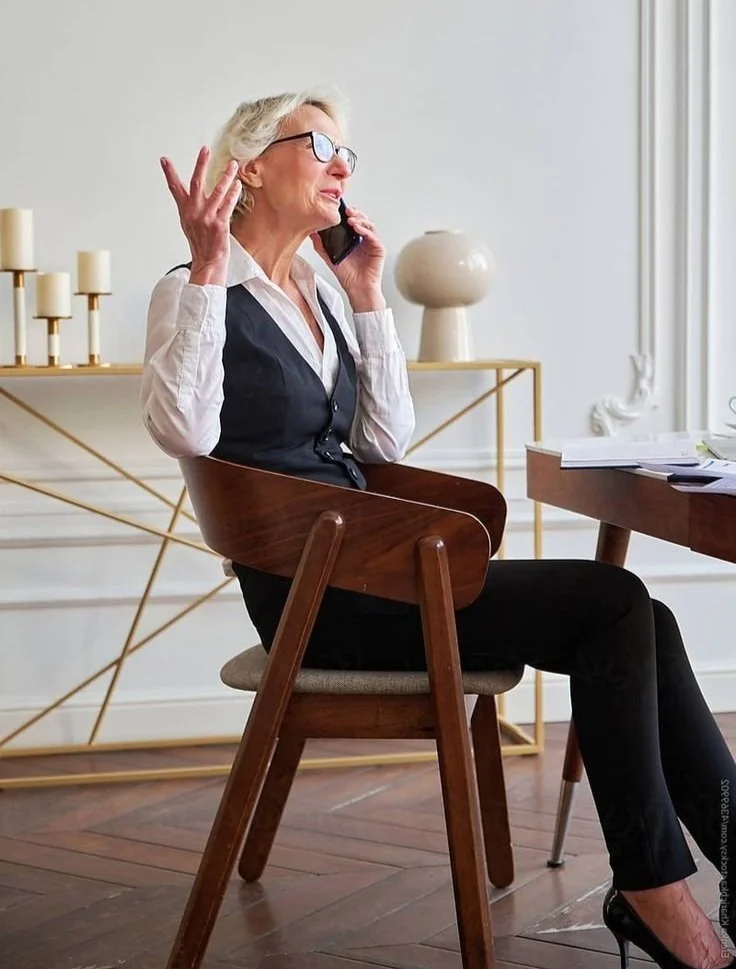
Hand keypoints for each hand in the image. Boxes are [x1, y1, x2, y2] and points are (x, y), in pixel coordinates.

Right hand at [160, 147, 240, 285]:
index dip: (169, 174)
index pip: (174, 188)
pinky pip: (227, 205)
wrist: (207, 262)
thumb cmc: (200, 243)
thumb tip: (190, 193)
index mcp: (185, 211)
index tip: (164, 159)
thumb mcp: (188, 224)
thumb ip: (189, 207)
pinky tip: (237, 184)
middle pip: (196, 183)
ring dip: (226, 176)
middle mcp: (194, 212)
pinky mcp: (219, 224)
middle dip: (201, 164)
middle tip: (205, 149)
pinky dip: (233, 193)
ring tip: (233, 165)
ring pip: (217, 191)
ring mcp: (206, 218)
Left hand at [311, 207, 386, 311]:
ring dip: (360, 219)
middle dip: (354, 213)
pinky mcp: (378, 249)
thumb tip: (312, 234)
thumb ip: (321, 246)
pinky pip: (373, 236)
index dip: (345, 214)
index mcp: (353, 240)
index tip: (337, 209)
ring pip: (368, 225)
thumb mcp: (330, 259)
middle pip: (361, 219)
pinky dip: (365, 230)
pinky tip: (357, 228)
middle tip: (345, 211)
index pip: (351, 222)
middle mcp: (363, 240)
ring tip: (350, 219)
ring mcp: (372, 243)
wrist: (358, 290)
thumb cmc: (348, 277)